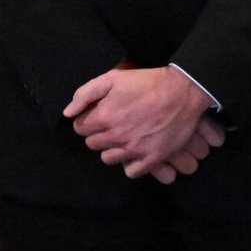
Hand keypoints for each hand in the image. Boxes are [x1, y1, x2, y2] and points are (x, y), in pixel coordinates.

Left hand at [64, 65, 220, 179]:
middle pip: (93, 144)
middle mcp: (116, 137)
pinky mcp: (151, 159)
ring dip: (112, 149)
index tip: (97, 115)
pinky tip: (134, 151)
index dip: (87, 120)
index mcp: (104, 117)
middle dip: (98, 134)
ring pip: (108, 158)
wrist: (182, 92)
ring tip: (123, 137)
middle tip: (111, 124)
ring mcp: (134, 150)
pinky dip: (130, 164)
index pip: (80, 128)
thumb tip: (67, 113)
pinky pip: (130, 172)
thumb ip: (85, 94)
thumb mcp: (112, 78)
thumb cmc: (146, 82)